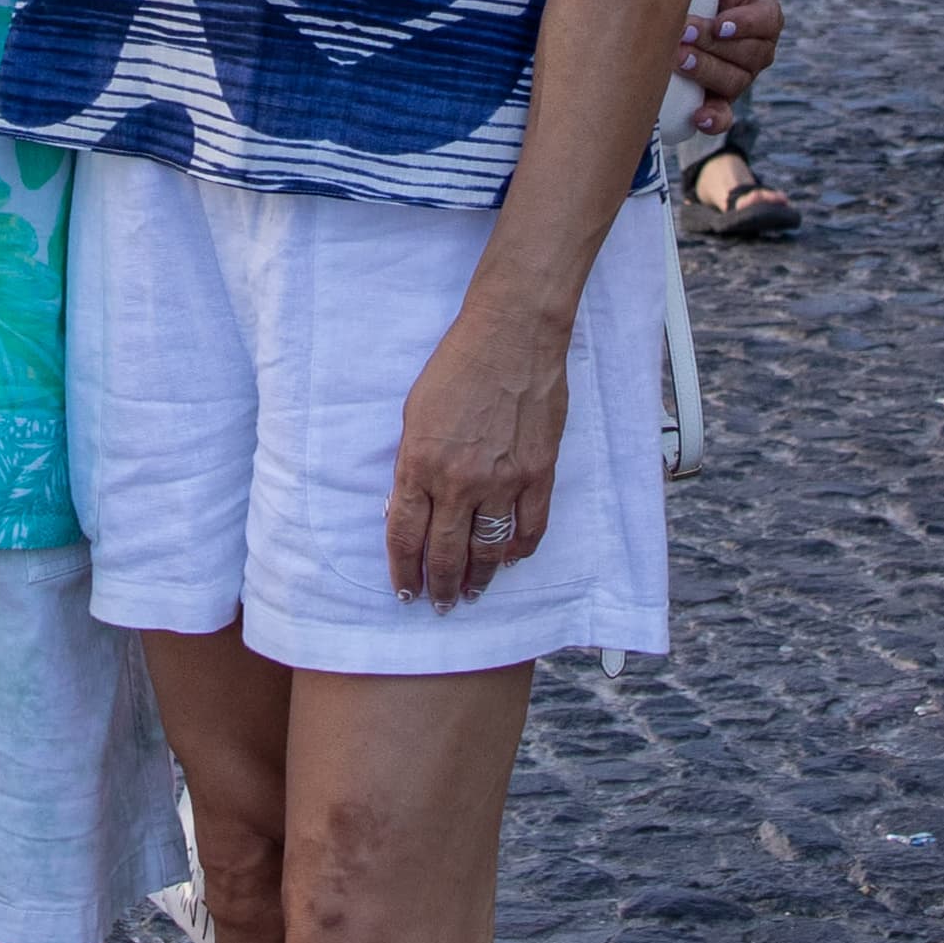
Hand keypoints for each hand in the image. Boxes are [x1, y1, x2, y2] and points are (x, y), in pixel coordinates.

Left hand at [386, 297, 569, 609]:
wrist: (512, 336)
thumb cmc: (457, 366)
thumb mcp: (415, 414)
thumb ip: (413, 464)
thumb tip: (411, 506)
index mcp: (420, 463)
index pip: (405, 535)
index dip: (404, 571)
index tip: (406, 592)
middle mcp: (459, 480)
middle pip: (446, 553)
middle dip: (440, 587)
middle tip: (440, 606)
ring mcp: (503, 480)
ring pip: (488, 550)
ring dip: (478, 579)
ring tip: (472, 594)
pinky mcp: (539, 474)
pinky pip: (529, 528)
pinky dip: (518, 551)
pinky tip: (508, 561)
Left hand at [677, 0, 784, 128]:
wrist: (676, 3)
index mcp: (764, 16)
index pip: (767, 22)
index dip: (745, 25)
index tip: (721, 22)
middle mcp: (756, 50)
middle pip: (748, 55)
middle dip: (714, 46)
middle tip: (683, 36)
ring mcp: (738, 77)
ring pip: (733, 82)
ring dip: (706, 72)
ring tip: (677, 59)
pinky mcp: (718, 99)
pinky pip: (723, 115)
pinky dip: (714, 119)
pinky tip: (698, 117)